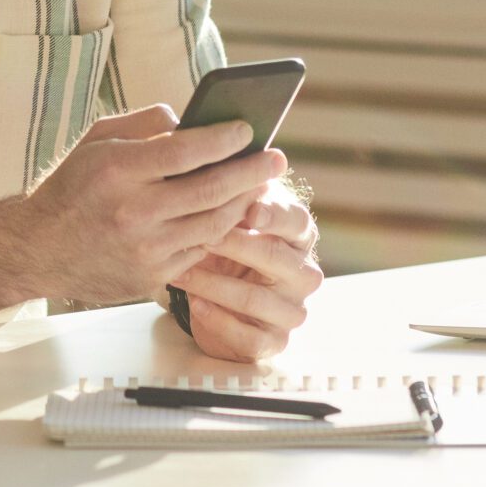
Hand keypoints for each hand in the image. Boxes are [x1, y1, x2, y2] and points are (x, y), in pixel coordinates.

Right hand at [18, 102, 286, 308]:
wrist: (37, 249)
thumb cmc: (71, 186)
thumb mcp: (96, 140)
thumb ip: (144, 123)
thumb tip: (191, 120)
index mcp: (118, 170)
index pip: (186, 150)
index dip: (224, 139)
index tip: (247, 129)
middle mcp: (134, 211)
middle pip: (211, 189)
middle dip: (251, 171)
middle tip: (276, 158)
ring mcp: (145, 248)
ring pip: (214, 224)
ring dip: (244, 202)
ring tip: (260, 184)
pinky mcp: (151, 276)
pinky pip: (199, 250)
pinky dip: (220, 230)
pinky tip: (231, 213)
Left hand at [169, 177, 322, 362]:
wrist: (219, 291)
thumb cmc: (224, 239)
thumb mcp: (229, 209)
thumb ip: (228, 184)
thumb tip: (207, 146)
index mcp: (298, 234)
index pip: (296, 221)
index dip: (273, 214)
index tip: (249, 210)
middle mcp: (303, 272)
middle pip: (276, 258)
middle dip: (234, 245)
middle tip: (200, 234)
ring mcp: (291, 309)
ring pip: (258, 301)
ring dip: (216, 284)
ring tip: (183, 269)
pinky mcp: (274, 341)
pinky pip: (250, 338)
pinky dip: (219, 321)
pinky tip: (195, 303)